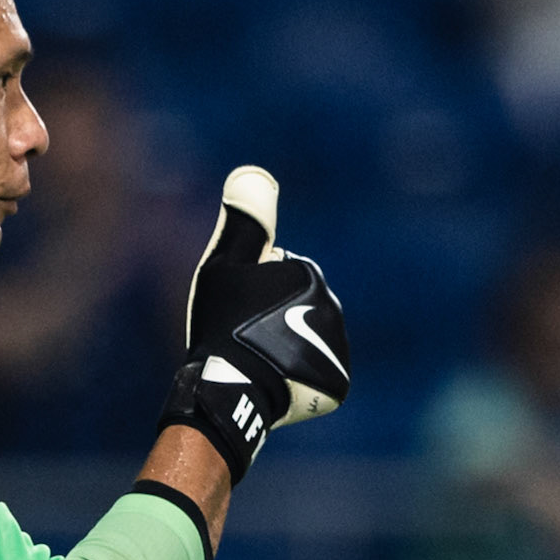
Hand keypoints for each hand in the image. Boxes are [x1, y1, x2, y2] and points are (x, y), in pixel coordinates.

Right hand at [157, 166, 348, 484]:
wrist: (232, 388)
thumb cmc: (222, 325)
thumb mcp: (223, 265)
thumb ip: (243, 220)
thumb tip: (253, 172)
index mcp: (308, 274)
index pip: (278, 279)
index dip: (252, 296)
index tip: (236, 314)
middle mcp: (332, 307)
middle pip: (297, 311)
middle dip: (274, 323)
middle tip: (245, 343)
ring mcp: (337, 348)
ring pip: (308, 344)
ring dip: (287, 352)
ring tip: (258, 366)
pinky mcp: (337, 385)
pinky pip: (317, 377)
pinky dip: (299, 382)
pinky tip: (274, 384)